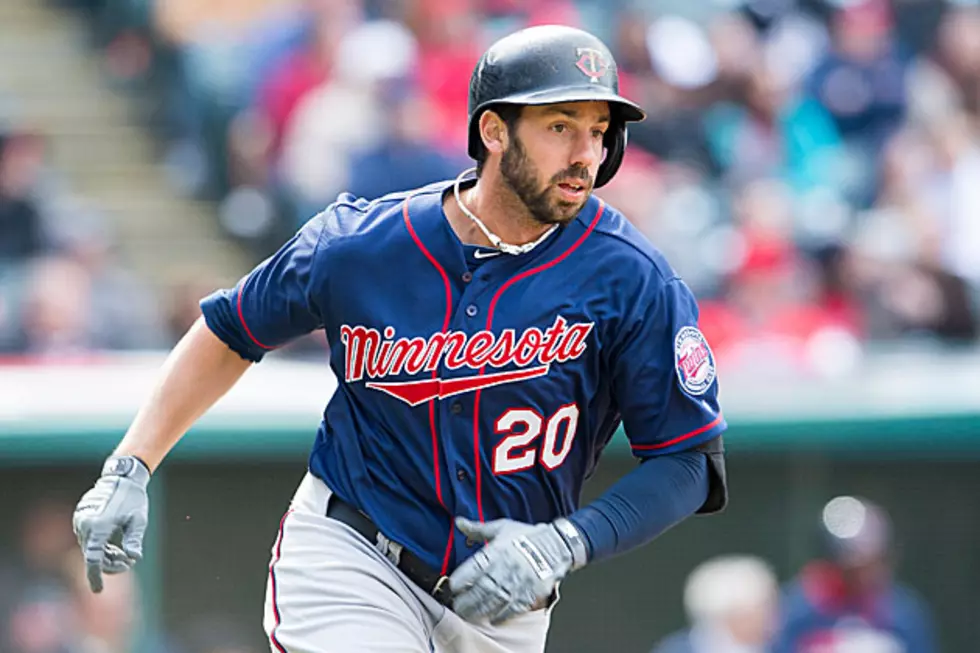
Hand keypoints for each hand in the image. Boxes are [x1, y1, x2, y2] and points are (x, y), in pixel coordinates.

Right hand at [72, 455, 150, 592]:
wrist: (122, 478)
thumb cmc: (133, 499)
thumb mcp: (138, 520)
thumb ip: (134, 539)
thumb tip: (134, 557)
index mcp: (99, 526)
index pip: (93, 558)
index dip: (95, 576)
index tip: (98, 590)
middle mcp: (85, 524)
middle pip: (93, 556)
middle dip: (110, 563)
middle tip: (128, 561)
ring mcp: (80, 521)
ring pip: (90, 549)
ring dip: (105, 555)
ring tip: (123, 552)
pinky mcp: (81, 518)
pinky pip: (88, 539)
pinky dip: (99, 546)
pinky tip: (114, 545)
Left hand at [449, 516, 586, 624]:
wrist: (556, 545)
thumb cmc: (527, 536)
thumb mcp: (501, 528)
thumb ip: (477, 529)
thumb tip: (458, 522)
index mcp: (497, 550)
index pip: (474, 568)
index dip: (461, 579)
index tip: (452, 587)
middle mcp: (506, 567)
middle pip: (482, 588)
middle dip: (467, 600)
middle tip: (456, 607)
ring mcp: (519, 581)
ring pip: (495, 600)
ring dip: (480, 610)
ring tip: (468, 615)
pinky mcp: (530, 592)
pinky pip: (514, 607)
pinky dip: (502, 615)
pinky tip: (492, 619)